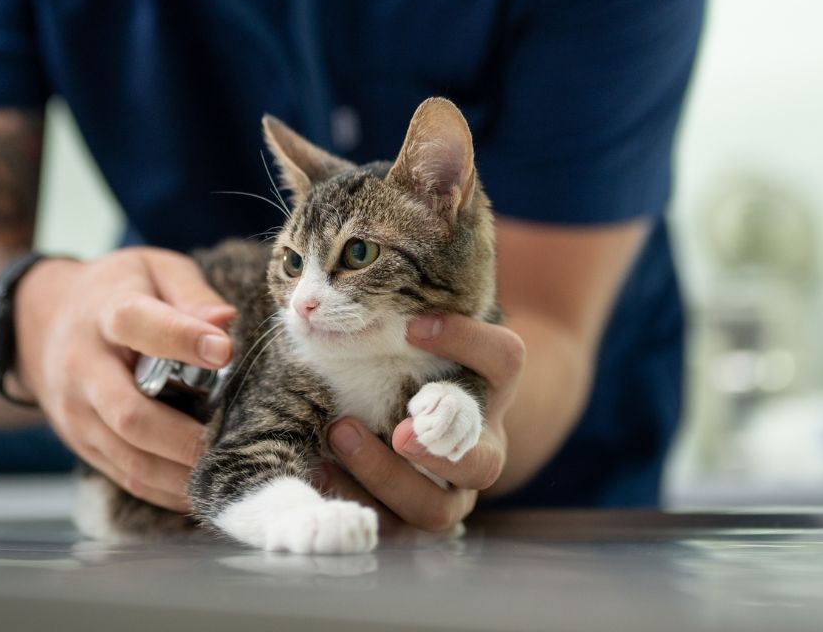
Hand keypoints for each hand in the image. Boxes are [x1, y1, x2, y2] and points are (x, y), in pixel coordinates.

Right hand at [12, 247, 235, 512]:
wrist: (35, 321)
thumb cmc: (113, 291)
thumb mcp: (152, 270)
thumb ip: (191, 294)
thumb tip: (225, 323)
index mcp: (105, 312)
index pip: (137, 324)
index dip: (182, 338)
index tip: (224, 351)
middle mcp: (84, 366)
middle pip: (129, 413)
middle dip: (183, 437)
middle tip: (228, 440)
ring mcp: (76, 411)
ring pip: (128, 458)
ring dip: (179, 474)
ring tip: (222, 471)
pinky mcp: (79, 441)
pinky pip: (124, 477)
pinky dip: (165, 490)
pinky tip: (198, 488)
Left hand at [321, 314, 524, 531]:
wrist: (404, 410)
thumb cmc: (401, 357)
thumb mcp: (408, 335)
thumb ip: (394, 318)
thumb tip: (336, 294)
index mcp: (489, 390)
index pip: (504, 360)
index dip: (467, 343)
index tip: (413, 326)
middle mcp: (481, 446)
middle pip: (482, 462)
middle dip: (438, 452)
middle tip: (400, 432)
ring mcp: (450, 491)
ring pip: (436, 509)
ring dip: (385, 476)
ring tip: (339, 433)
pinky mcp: (412, 519)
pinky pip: (391, 529)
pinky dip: (354, 500)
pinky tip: (318, 468)